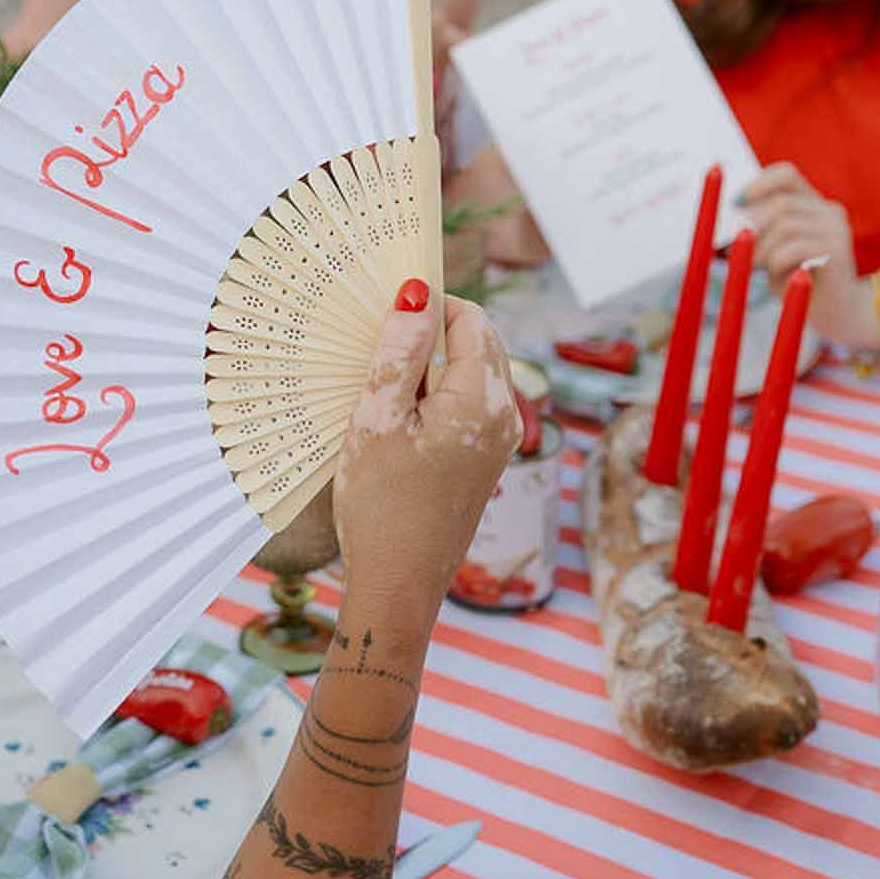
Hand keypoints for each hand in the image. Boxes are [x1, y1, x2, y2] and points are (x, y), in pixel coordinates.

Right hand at [332, 295, 521, 627]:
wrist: (398, 586)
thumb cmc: (382, 507)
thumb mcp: (377, 420)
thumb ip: (400, 351)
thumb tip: (418, 292)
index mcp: (483, 399)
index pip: (469, 317)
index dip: (428, 303)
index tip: (382, 309)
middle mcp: (505, 415)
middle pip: (476, 341)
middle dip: (430, 330)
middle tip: (374, 342)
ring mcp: (499, 440)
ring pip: (469, 372)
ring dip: (427, 365)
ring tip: (376, 384)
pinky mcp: (484, 460)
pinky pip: (464, 404)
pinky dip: (432, 395)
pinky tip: (392, 417)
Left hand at [741, 162, 877, 344]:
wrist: (834, 311)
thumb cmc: (795, 278)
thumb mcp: (772, 249)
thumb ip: (756, 231)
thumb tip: (724, 224)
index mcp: (811, 203)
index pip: (786, 175)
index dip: (758, 183)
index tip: (736, 203)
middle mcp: (828, 210)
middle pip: (780, 203)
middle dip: (751, 227)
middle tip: (732, 251)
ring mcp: (836, 229)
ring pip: (785, 225)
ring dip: (761, 249)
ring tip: (755, 268)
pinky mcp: (837, 250)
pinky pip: (794, 247)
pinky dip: (776, 261)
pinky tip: (777, 273)